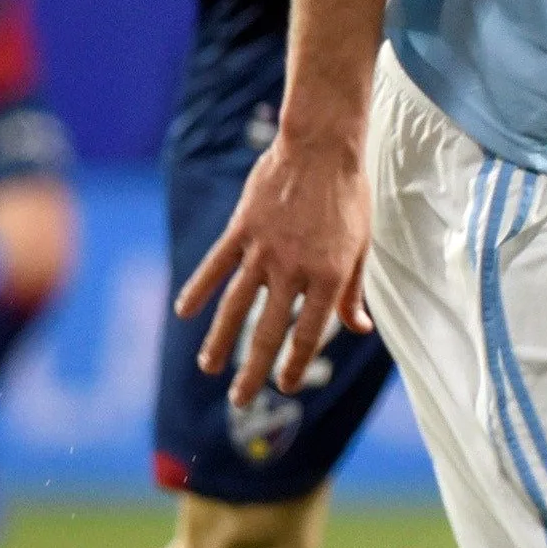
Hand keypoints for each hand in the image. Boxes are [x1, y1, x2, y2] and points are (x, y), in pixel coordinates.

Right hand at [172, 135, 372, 406]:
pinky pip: (216, 266)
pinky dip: (198, 289)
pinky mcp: (242, 230)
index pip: (310, 332)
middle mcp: (295, 269)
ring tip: (208, 368)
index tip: (284, 386)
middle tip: (240, 400)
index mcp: (331, 276)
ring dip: (220, 340)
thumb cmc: (349, 198)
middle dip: (254, 369)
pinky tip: (183, 314)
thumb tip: (359, 329)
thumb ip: (354, 291)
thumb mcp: (363, 246)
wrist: (322, 148)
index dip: (295, 362)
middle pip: (268, 330)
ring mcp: (264, 250)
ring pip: (236, 305)